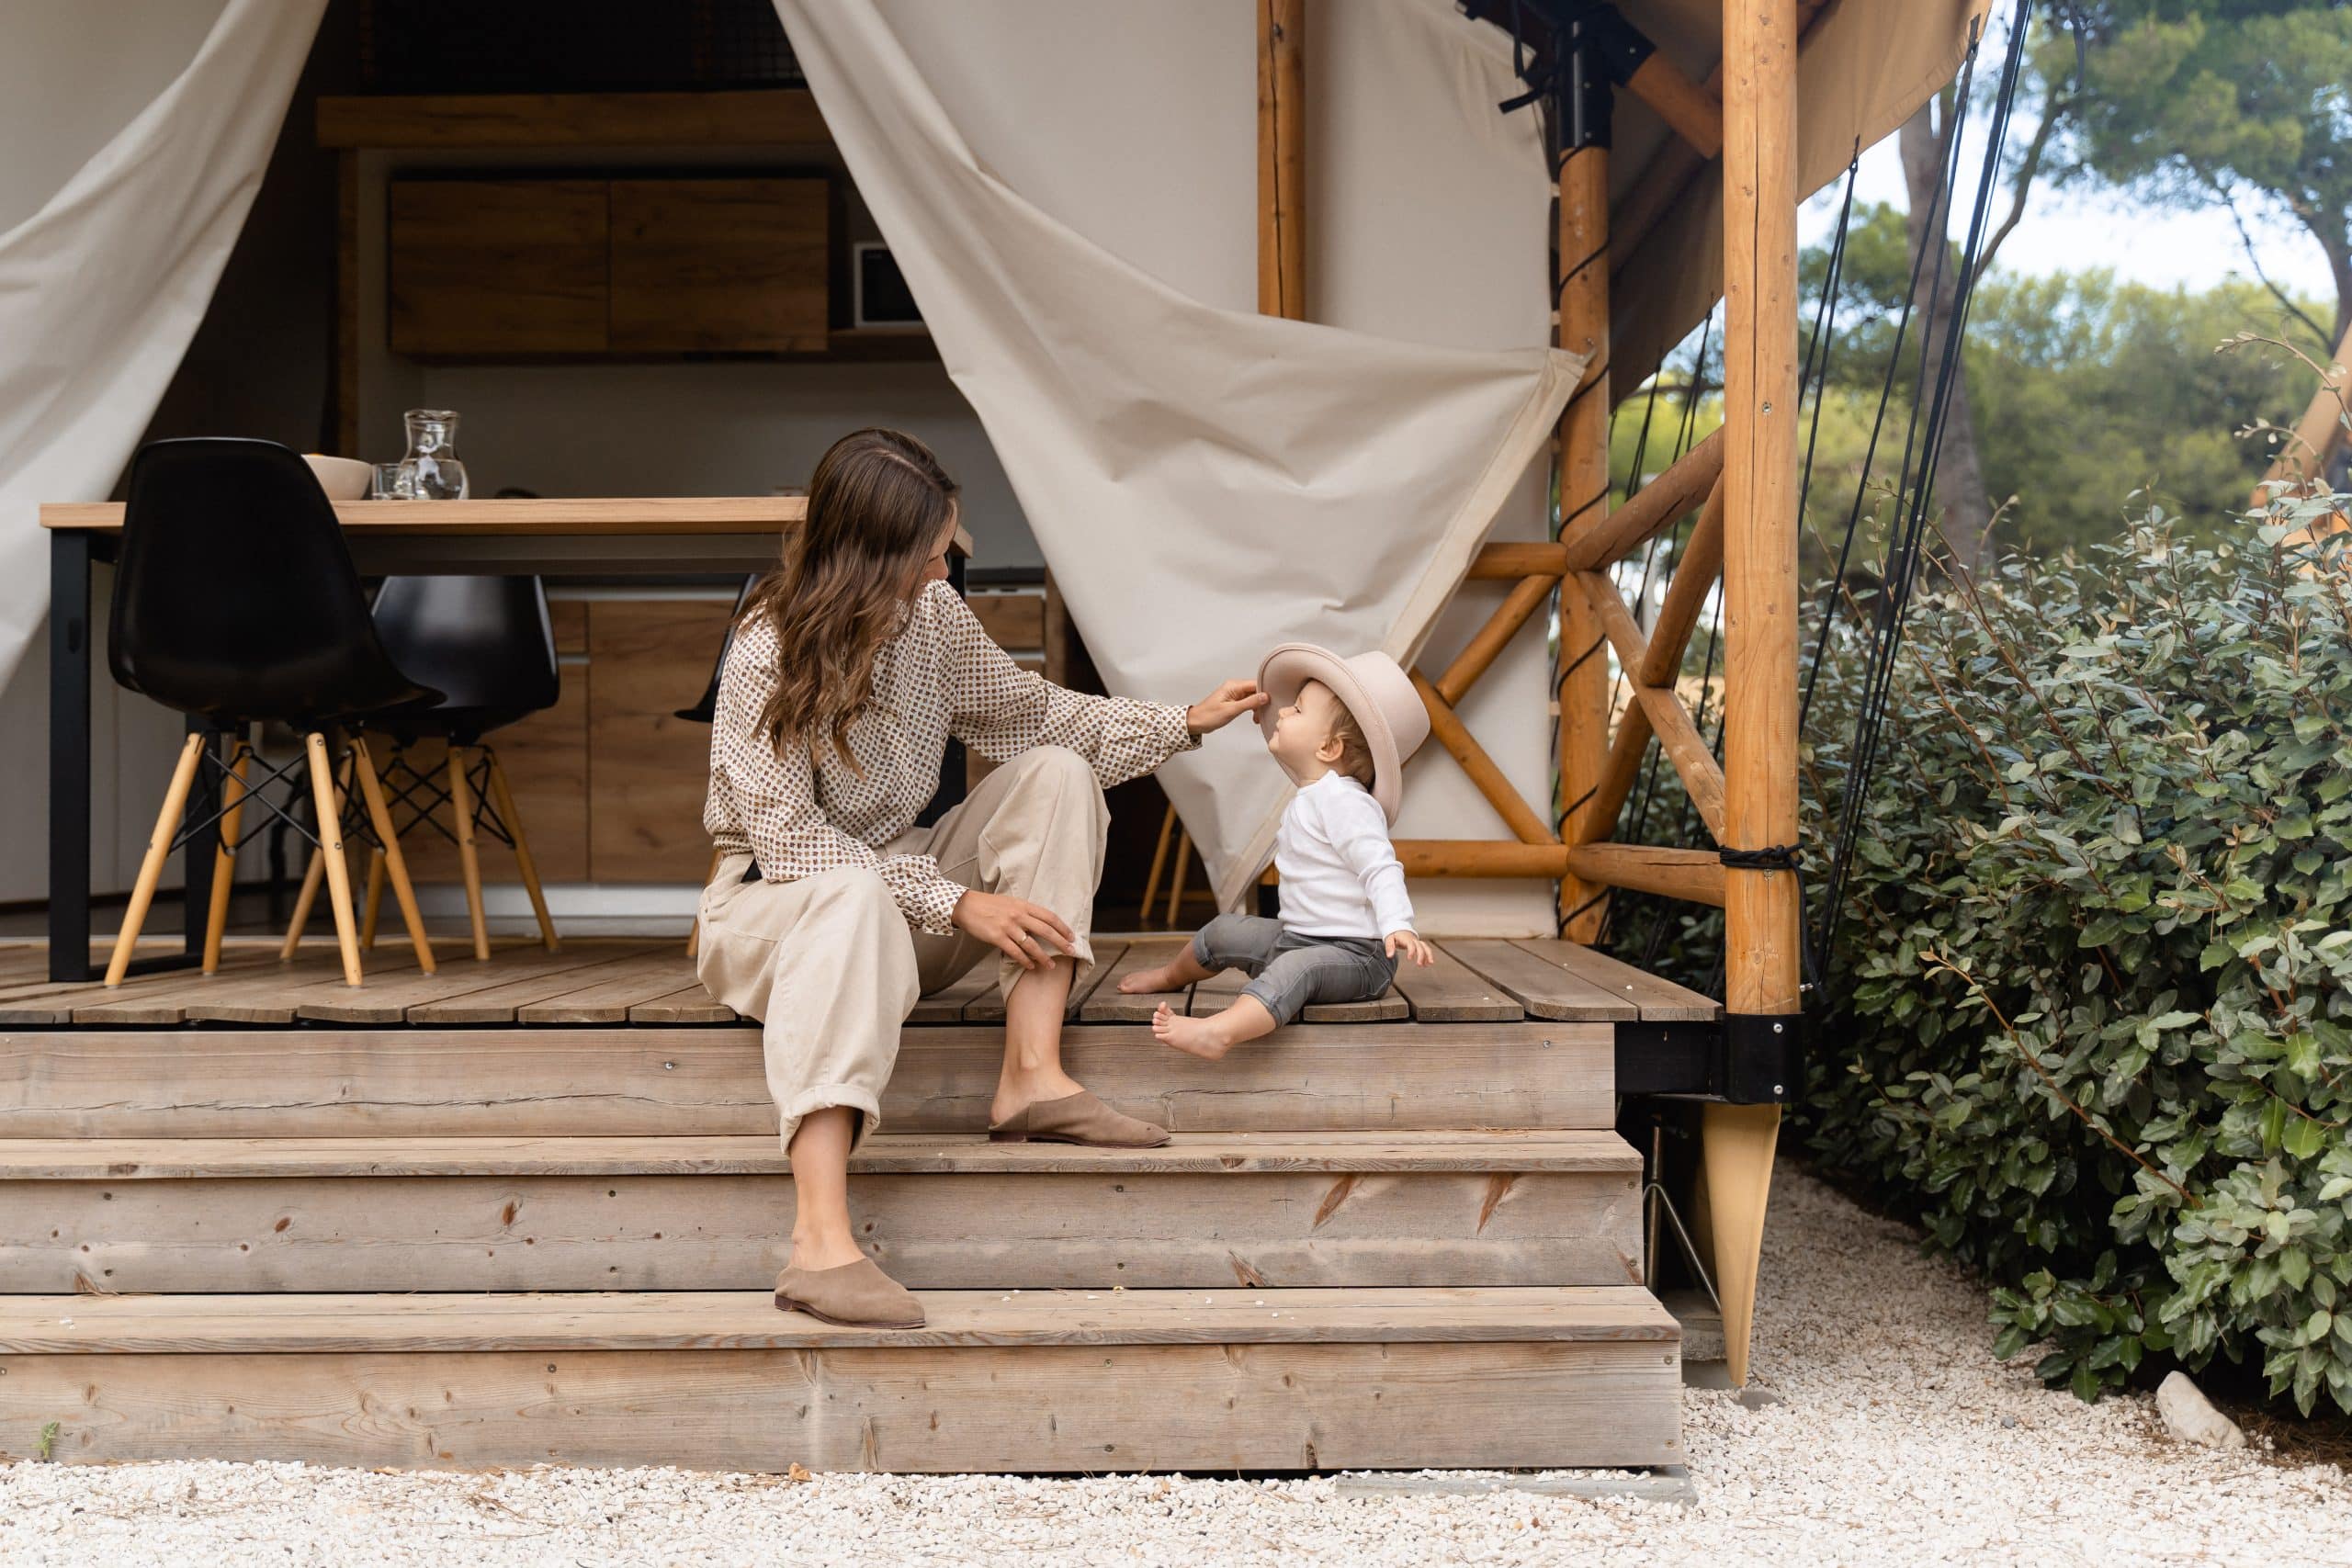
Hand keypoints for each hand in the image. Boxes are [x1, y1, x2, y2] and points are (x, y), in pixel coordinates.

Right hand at [953, 889, 1076, 971]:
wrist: (966, 906)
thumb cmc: (989, 905)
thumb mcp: (1010, 903)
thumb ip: (1025, 911)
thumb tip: (1041, 923)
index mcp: (1023, 905)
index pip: (1049, 916)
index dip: (1062, 927)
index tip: (1071, 936)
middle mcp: (1018, 915)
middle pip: (1045, 930)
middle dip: (1060, 942)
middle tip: (1071, 951)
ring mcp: (1008, 926)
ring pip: (1031, 945)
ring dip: (1043, 957)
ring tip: (1051, 965)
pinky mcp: (997, 937)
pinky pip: (1015, 952)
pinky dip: (1025, 961)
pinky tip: (1031, 967)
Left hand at [1186, 679, 1268, 735]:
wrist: (1196, 722)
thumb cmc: (1208, 716)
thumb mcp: (1231, 710)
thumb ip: (1249, 703)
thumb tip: (1265, 696)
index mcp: (1233, 686)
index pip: (1255, 684)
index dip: (1265, 692)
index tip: (1272, 701)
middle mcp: (1235, 687)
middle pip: (1256, 690)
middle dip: (1262, 702)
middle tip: (1263, 713)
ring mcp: (1234, 694)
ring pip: (1253, 697)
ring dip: (1257, 707)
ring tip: (1257, 718)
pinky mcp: (1234, 701)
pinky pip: (1248, 702)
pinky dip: (1252, 709)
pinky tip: (1254, 717)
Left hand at [1385, 929, 1434, 966]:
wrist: (1399, 928)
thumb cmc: (1393, 935)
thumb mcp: (1389, 939)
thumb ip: (1390, 947)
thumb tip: (1389, 956)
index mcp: (1406, 939)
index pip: (1410, 944)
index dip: (1411, 951)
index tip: (1409, 959)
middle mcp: (1414, 940)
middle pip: (1420, 947)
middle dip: (1421, 956)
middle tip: (1419, 965)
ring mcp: (1417, 942)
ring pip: (1425, 947)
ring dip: (1428, 955)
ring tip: (1430, 964)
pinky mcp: (1419, 944)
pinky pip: (1426, 949)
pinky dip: (1428, 955)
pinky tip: (1427, 964)